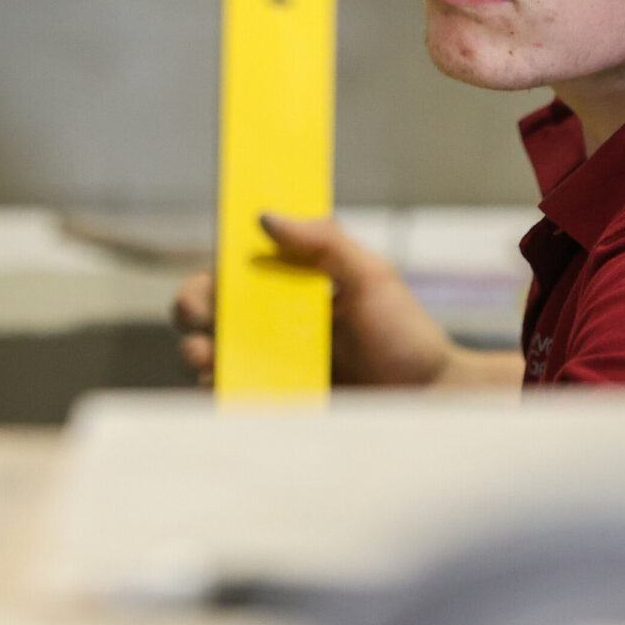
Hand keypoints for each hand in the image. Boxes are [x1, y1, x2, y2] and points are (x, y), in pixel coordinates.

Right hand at [172, 214, 511, 387]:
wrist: (434, 400)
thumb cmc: (407, 337)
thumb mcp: (372, 277)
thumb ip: (324, 241)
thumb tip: (264, 217)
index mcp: (290, 290)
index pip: (235, 272)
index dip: (212, 268)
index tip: (212, 267)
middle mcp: (274, 328)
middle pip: (210, 312)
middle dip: (190, 306)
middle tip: (196, 312)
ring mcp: (274, 369)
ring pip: (211, 357)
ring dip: (196, 351)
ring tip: (206, 353)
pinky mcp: (279, 407)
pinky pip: (234, 399)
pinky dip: (218, 393)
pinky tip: (223, 386)